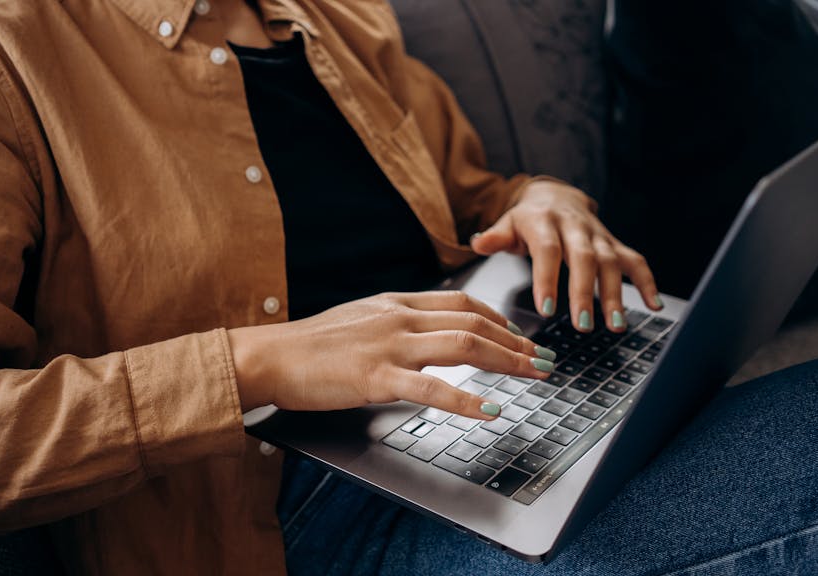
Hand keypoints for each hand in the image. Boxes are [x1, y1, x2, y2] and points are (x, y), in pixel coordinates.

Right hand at [227, 291, 556, 417]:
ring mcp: (390, 346)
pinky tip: (490, 410)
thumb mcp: (359, 319)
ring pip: (465, 345)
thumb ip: (395, 321)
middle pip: (475, 322)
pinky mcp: (377, 377)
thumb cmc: (310, 344)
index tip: (522, 337)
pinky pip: (433, 388)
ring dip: (509, 362)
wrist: (271, 356)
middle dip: (518, 343)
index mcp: (396, 303)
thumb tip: (426, 331)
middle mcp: (400, 318)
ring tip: (535, 377)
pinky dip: (468, 399)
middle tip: (546, 360)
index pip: (463, 302)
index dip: (501, 319)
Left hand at [470, 179, 661, 332]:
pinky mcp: (614, 243)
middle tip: (583, 325)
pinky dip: (647, 282)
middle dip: (585, 292)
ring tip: (615, 324)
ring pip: (610, 262)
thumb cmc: (527, 220)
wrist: (554, 195)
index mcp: (544, 221)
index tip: (546, 308)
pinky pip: (634, 261)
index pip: (547, 250)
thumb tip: (478, 242)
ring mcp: (597, 234)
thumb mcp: (506, 224)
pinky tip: (653, 305)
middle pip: (584, 258)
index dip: (548, 278)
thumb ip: (495, 237)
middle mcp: (574, 226)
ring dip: (615, 294)